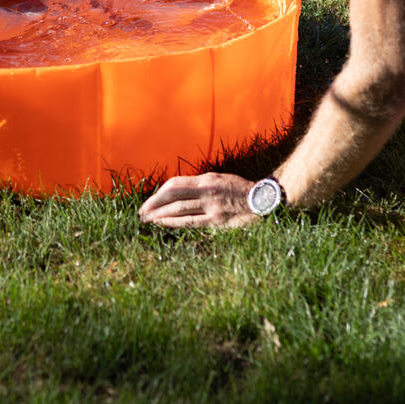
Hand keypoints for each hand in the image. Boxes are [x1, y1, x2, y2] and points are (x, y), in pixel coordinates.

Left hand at [139, 172, 255, 227]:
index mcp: (206, 180)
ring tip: (148, 219)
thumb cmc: (239, 189)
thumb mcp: (218, 179)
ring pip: (178, 210)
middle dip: (154, 204)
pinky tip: (163, 224)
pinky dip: (174, 223)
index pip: (175, 185)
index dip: (159, 192)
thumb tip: (178, 192)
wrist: (262, 200)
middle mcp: (206, 192)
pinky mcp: (216, 221)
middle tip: (141, 211)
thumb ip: (199, 185)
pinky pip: (190, 222)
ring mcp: (210, 207)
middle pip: (172, 197)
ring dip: (160, 215)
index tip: (150, 199)